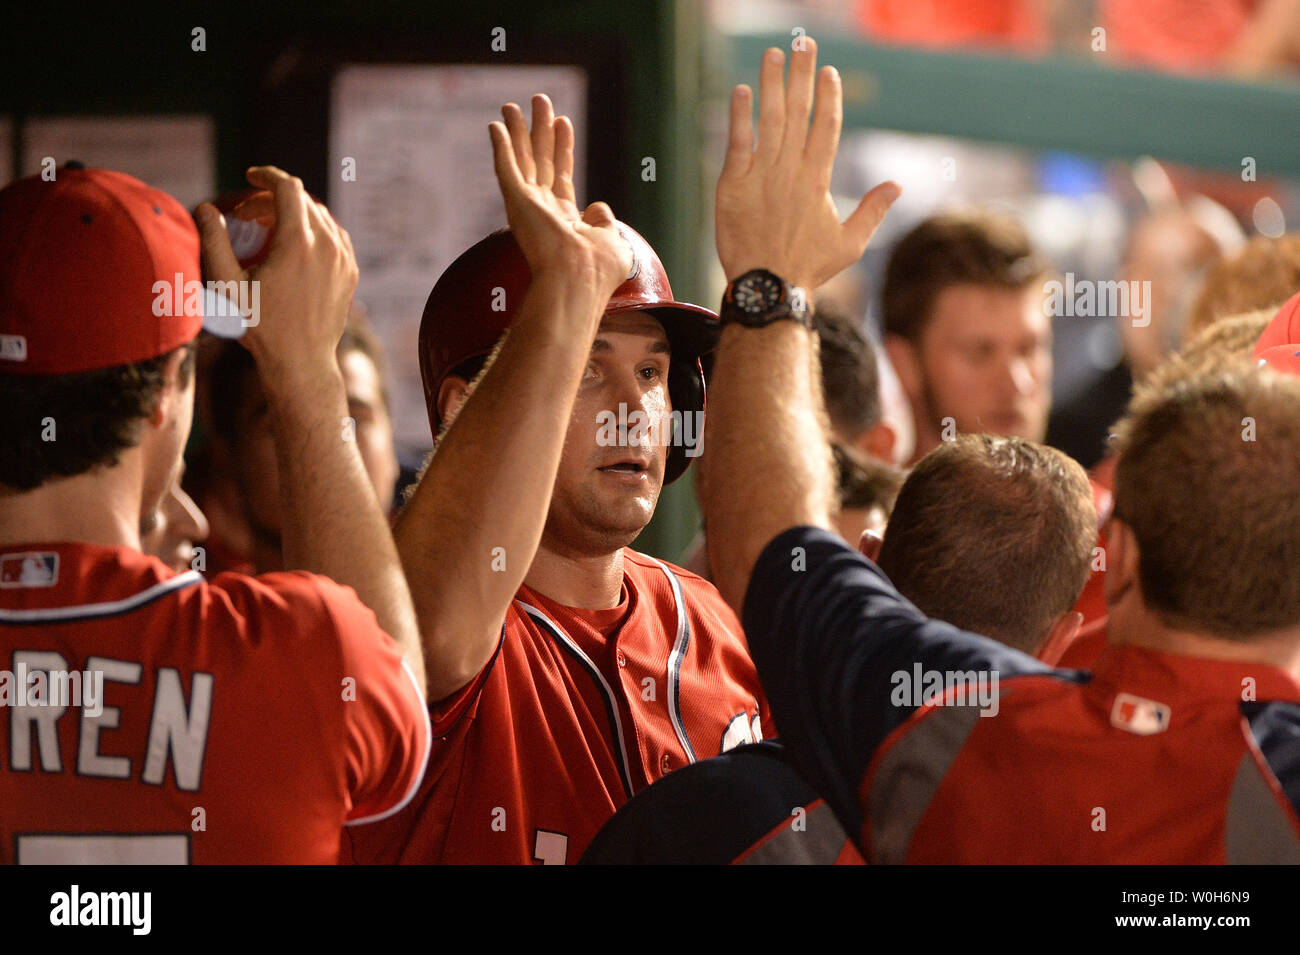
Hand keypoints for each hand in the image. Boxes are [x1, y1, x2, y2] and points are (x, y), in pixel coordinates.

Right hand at [194, 166, 356, 383]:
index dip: (267, 175)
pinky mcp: (350, 272)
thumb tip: (206, 209)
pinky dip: (314, 229)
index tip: (250, 176)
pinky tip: (293, 242)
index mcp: (298, 243)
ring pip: (320, 216)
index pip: (288, 188)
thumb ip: (214, 242)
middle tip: (247, 214)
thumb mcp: (228, 286)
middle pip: (302, 201)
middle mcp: (328, 246)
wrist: (302, 363)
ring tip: (266, 228)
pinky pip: (335, 236)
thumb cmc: (261, 328)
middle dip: (272, 199)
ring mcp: (344, 259)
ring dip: (293, 213)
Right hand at [489, 94, 631, 297]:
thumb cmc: (598, 270)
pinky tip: (496, 126)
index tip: (563, 121)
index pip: (561, 174)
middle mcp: (543, 210)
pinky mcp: (516, 203)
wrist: (578, 279)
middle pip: (540, 160)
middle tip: (539, 100)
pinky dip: (501, 147)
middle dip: (539, 130)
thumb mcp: (612, 241)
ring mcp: (528, 206)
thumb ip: (604, 222)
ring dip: (517, 131)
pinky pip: (506, 168)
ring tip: (513, 106)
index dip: (563, 147)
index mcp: (565, 219)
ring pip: (521, 159)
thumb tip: (598, 208)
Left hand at [715, 39, 900, 291]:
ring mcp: (760, 176)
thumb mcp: (850, 243)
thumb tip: (897, 185)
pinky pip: (736, 143)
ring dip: (771, 85)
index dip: (828, 96)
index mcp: (817, 180)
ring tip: (773, 55)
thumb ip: (872, 210)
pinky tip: (740, 91)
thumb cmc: (809, 268)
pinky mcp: (732, 185)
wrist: (766, 287)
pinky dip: (739, 116)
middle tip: (804, 44)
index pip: (825, 127)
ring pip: (767, 120)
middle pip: (798, 113)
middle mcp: (790, 171)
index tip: (829, 71)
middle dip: (802, 75)